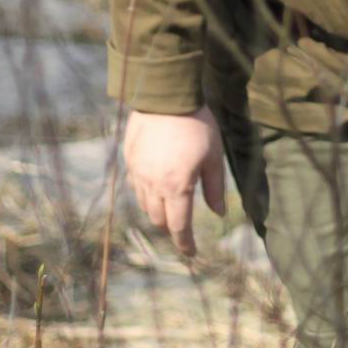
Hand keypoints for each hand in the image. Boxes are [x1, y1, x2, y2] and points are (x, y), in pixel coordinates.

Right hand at [122, 106, 225, 257]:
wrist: (166, 94)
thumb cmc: (197, 124)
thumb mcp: (213, 155)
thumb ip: (214, 187)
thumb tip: (219, 212)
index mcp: (176, 187)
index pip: (179, 226)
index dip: (185, 243)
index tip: (191, 253)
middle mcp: (152, 184)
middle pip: (159, 219)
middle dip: (171, 226)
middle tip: (183, 224)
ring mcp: (137, 172)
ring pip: (144, 204)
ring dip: (158, 209)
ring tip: (171, 202)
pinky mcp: (129, 160)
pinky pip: (135, 185)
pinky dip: (146, 192)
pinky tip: (156, 183)